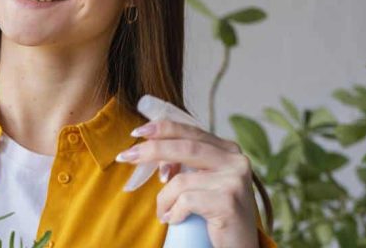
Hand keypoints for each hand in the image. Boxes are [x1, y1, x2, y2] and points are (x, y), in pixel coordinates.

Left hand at [115, 119, 259, 247]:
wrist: (239, 246)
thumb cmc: (216, 212)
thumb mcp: (202, 181)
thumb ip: (185, 163)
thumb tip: (153, 154)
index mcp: (228, 150)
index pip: (192, 131)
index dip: (163, 129)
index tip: (136, 132)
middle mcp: (236, 161)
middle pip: (185, 148)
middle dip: (151, 151)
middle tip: (125, 157)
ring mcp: (234, 181)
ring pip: (180, 181)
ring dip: (164, 199)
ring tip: (164, 212)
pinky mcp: (228, 202)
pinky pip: (185, 201)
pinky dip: (174, 212)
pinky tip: (176, 219)